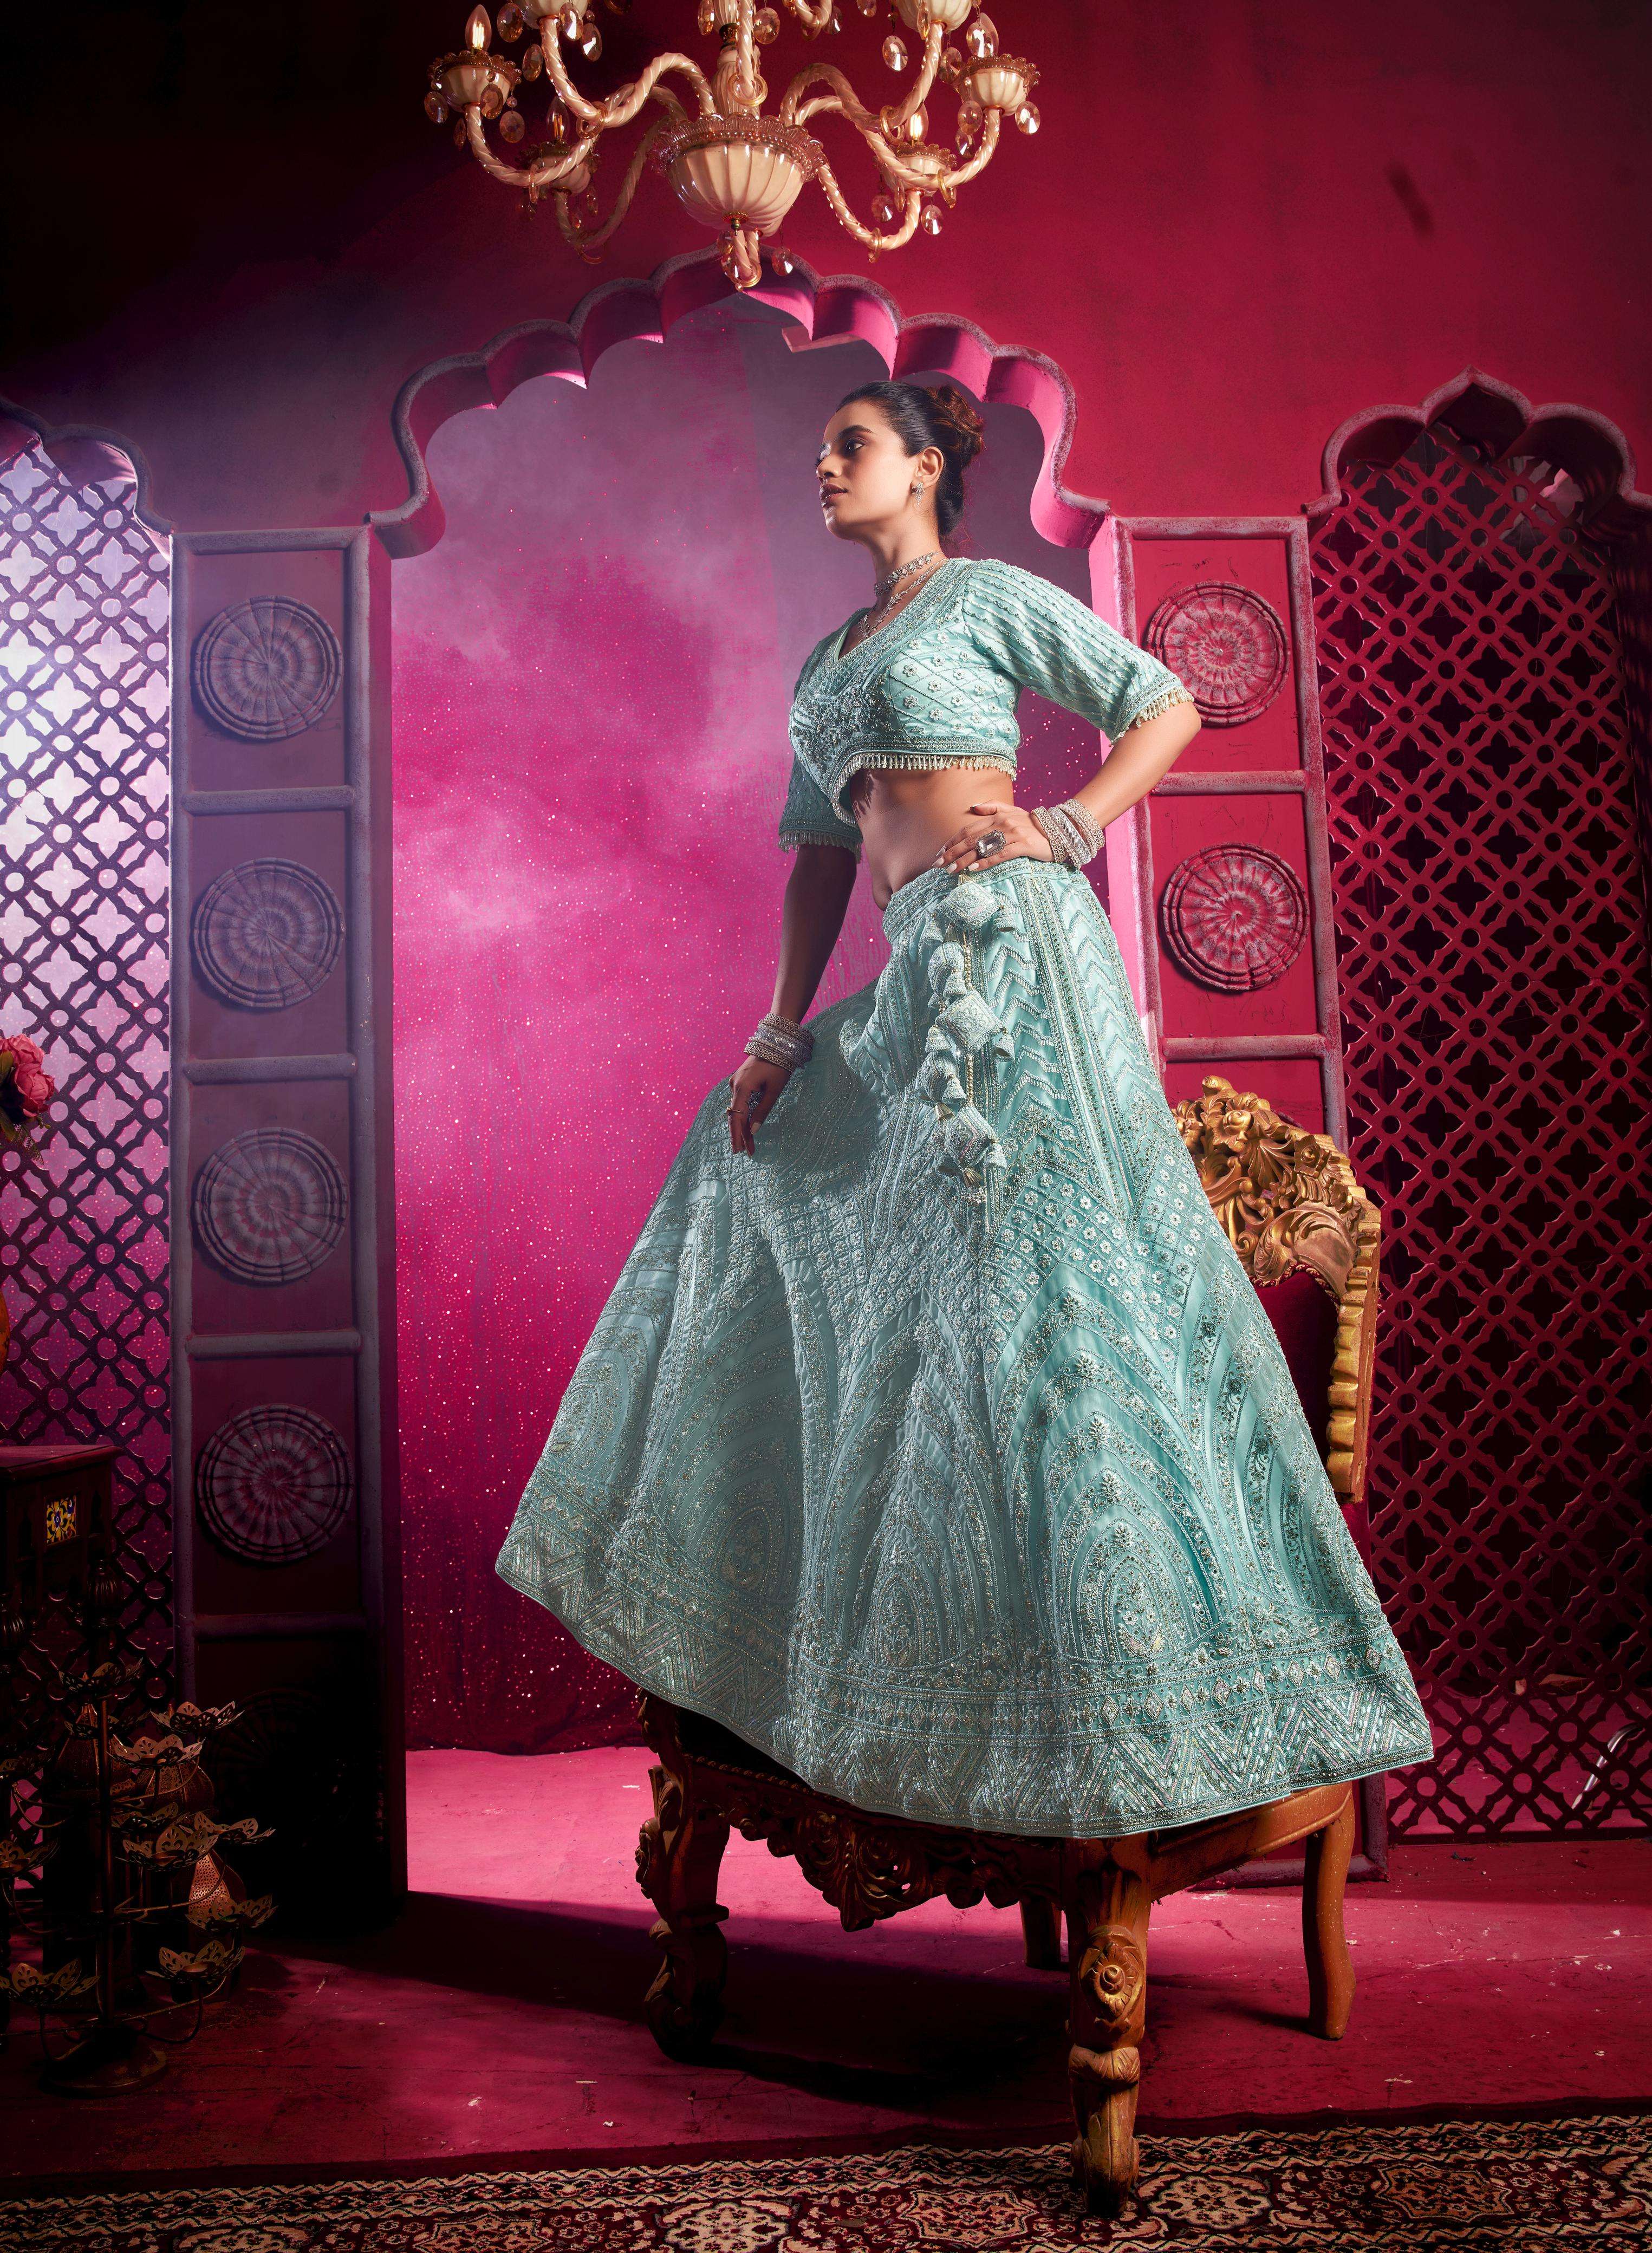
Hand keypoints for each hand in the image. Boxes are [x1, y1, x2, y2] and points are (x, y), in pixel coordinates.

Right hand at [725, 1056, 791, 1155]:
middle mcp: (734, 1085)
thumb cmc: (779, 1065)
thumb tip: (754, 1129)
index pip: (738, 1117)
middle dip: (739, 1135)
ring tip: (748, 1144)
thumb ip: (763, 1110)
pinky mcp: (740, 1081)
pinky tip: (746, 1127)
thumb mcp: (774, 1090)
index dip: (739, 1135)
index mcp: (742, 1087)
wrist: (776, 1043)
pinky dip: (743, 1115)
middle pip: (734, 1115)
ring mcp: (736, 1082)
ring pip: (736, 1110)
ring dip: (742, 1126)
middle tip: (743, 1152)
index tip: (741, 1150)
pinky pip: (739, 1102)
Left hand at [933, 801, 1054, 875]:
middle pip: (971, 839)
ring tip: (951, 870)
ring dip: (964, 860)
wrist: (1057, 830)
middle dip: (952, 853)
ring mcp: (1013, 834)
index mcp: (997, 816)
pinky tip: (974, 869)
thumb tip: (972, 807)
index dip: (952, 841)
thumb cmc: (1031, 824)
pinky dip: (986, 862)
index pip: (968, 829)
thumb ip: (992, 806)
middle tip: (938, 865)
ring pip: (983, 848)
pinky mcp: (1023, 845)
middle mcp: (1002, 823)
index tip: (940, 853)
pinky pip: (1000, 855)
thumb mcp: (1012, 810)